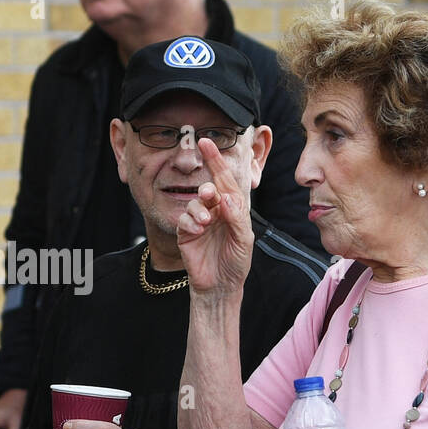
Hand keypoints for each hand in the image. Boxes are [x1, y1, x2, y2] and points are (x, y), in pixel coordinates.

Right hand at [176, 136, 254, 296]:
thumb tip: (226, 198)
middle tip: (208, 195)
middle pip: (208, 188)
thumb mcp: (243, 240)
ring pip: (194, 202)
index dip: (216, 160)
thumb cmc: (236, 263)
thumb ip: (236, 218)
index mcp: (233, 208)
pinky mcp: (186, 233)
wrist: (220, 286)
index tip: (205, 142)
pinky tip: (197, 231)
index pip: (225, 180)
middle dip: (206, 189)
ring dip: (198, 209)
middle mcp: (216, 211)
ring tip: (205, 223)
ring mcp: (200, 221)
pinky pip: (184, 219)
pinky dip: (189, 222)